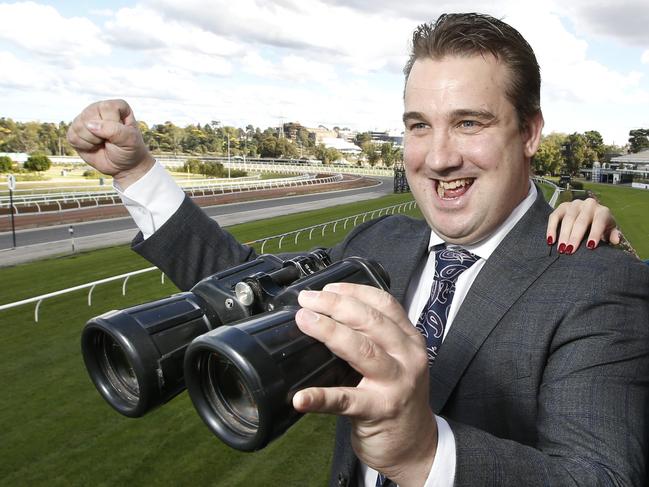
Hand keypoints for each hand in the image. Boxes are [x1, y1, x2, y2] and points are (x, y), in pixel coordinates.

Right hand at [67, 99, 154, 188]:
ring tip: (102, 143)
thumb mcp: (130, 140)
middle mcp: (98, 108)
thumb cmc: (130, 150)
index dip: (113, 124)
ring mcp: (85, 119)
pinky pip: (72, 137)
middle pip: (89, 116)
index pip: (107, 107)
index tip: (122, 134)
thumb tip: (90, 125)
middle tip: (111, 140)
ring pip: (79, 127)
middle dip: (101, 134)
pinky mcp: (75, 131)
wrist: (123, 166)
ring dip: (92, 141)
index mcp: (116, 106)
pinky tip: (93, 146)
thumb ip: (115, 130)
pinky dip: (84, 146)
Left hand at [294, 283, 436, 486]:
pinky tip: (301, 397)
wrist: (416, 447)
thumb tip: (329, 316)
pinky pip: (346, 400)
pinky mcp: (379, 410)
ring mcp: (395, 384)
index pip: (384, 304)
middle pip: (371, 321)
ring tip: (304, 322)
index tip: (326, 288)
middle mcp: (407, 357)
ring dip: (329, 332)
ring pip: (361, 350)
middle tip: (306, 301)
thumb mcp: (398, 360)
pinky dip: (320, 397)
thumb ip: (375, 339)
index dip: (353, 291)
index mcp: (409, 340)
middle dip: (335, 306)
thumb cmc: (398, 398)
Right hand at [546, 198, 620, 253]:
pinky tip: (550, 240)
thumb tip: (615, 241)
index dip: (595, 233)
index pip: (599, 221)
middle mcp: (588, 205)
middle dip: (575, 237)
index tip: (590, 247)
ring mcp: (574, 204)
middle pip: (581, 221)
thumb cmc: (600, 226)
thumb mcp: (609, 230)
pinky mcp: (562, 207)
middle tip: (570, 251)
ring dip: (563, 234)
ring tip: (561, 249)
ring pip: (567, 219)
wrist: (590, 214)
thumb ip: (612, 235)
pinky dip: (551, 228)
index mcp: (602, 211)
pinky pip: (554, 216)